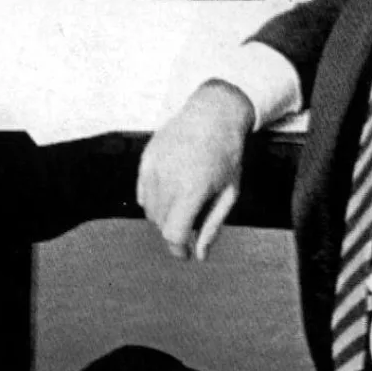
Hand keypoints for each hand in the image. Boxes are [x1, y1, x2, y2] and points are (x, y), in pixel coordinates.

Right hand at [136, 81, 253, 259]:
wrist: (212, 114)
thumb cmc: (227, 156)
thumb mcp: (229, 193)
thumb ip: (212, 226)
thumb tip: (199, 256)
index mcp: (192, 189)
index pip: (173, 233)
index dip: (179, 250)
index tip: (186, 254)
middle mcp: (168, 179)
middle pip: (161, 224)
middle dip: (175, 230)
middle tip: (192, 221)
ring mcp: (154, 167)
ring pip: (149, 210)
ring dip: (164, 216)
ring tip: (184, 202)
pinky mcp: (146, 159)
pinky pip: (142, 193)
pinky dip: (153, 200)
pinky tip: (171, 189)